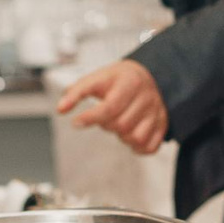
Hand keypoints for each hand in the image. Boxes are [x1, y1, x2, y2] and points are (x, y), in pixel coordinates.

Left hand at [55, 58, 169, 153]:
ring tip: (118, 123)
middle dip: (106, 125)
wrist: (148, 75)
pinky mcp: (163, 124)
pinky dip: (136, 147)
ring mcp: (157, 112)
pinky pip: (149, 147)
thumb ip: (77, 92)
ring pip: (134, 138)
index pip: (110, 107)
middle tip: (104, 116)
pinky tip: (130, 134)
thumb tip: (60, 109)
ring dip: (120, 136)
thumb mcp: (96, 78)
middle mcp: (146, 96)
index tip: (76, 122)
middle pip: (120, 125)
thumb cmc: (117, 79)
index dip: (91, 118)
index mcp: (129, 82)